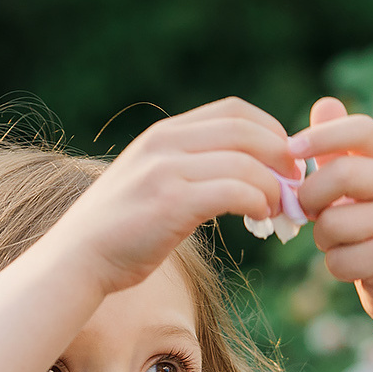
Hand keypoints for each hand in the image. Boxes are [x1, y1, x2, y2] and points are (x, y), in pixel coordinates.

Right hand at [44, 97, 299, 296]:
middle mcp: (165, 143)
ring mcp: (165, 171)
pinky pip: (234, 191)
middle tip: (295, 185)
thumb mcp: (151, 182)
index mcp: (164, 134)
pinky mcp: (170, 203)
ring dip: (274, 188)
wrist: (77, 260)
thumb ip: (187, 168)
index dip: (270, 130)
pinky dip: (257, 203)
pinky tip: (259, 220)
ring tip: (278, 211)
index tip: (285, 161)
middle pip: (247, 131)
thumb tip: (238, 172)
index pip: (234, 111)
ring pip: (247, 164)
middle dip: (282, 157)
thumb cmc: (119, 232)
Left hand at [290, 96, 372, 337]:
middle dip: (310, 199)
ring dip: (324, 240)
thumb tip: (324, 103)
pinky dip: (336, 267)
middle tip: (308, 214)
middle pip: (341, 175)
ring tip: (343, 244)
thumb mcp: (363, 191)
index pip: (363, 130)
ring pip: (333, 223)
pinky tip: (356, 268)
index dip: (323, 135)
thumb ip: (341, 154)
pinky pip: (340, 259)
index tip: (292, 149)